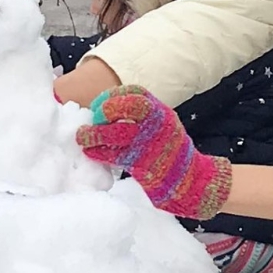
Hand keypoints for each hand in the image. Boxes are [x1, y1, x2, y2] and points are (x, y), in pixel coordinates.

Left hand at [76, 85, 232, 220]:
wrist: (189, 180)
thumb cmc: (169, 151)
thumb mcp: (163, 125)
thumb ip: (142, 117)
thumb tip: (107, 111)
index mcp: (161, 112)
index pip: (136, 93)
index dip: (113, 95)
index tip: (99, 104)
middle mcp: (158, 124)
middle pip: (130, 108)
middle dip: (106, 109)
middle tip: (92, 118)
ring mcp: (151, 144)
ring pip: (118, 133)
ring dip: (95, 134)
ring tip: (83, 136)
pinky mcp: (143, 165)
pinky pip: (116, 156)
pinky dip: (99, 153)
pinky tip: (91, 152)